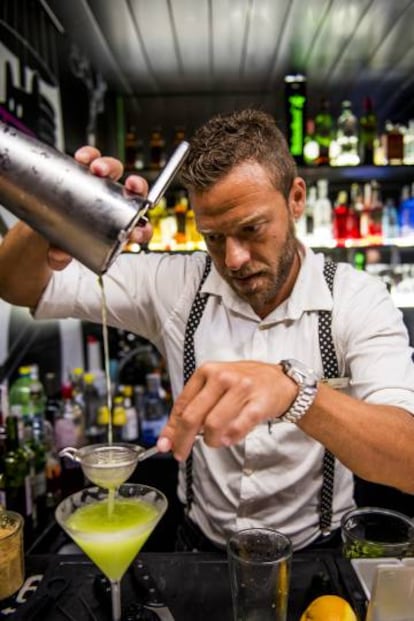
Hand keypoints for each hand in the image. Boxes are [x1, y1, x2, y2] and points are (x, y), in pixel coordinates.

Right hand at [47, 146, 151, 267]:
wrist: (41, 222)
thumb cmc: (62, 238)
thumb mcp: (60, 250)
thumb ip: (60, 256)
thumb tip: (59, 256)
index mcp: (117, 226)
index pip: (139, 228)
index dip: (143, 230)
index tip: (139, 232)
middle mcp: (113, 202)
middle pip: (134, 192)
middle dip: (137, 186)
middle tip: (130, 186)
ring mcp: (99, 184)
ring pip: (114, 171)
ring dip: (110, 166)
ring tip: (98, 169)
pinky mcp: (82, 171)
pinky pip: (90, 158)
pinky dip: (89, 155)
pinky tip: (82, 158)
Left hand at [156, 361, 297, 460]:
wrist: (281, 381)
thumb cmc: (244, 385)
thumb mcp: (215, 387)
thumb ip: (194, 408)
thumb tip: (169, 437)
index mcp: (207, 371)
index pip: (182, 404)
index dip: (171, 428)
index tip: (166, 445)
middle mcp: (222, 377)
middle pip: (192, 416)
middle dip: (183, 440)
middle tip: (181, 453)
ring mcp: (241, 389)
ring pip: (212, 425)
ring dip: (210, 440)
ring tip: (215, 440)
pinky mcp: (258, 404)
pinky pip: (237, 428)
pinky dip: (229, 438)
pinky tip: (228, 439)